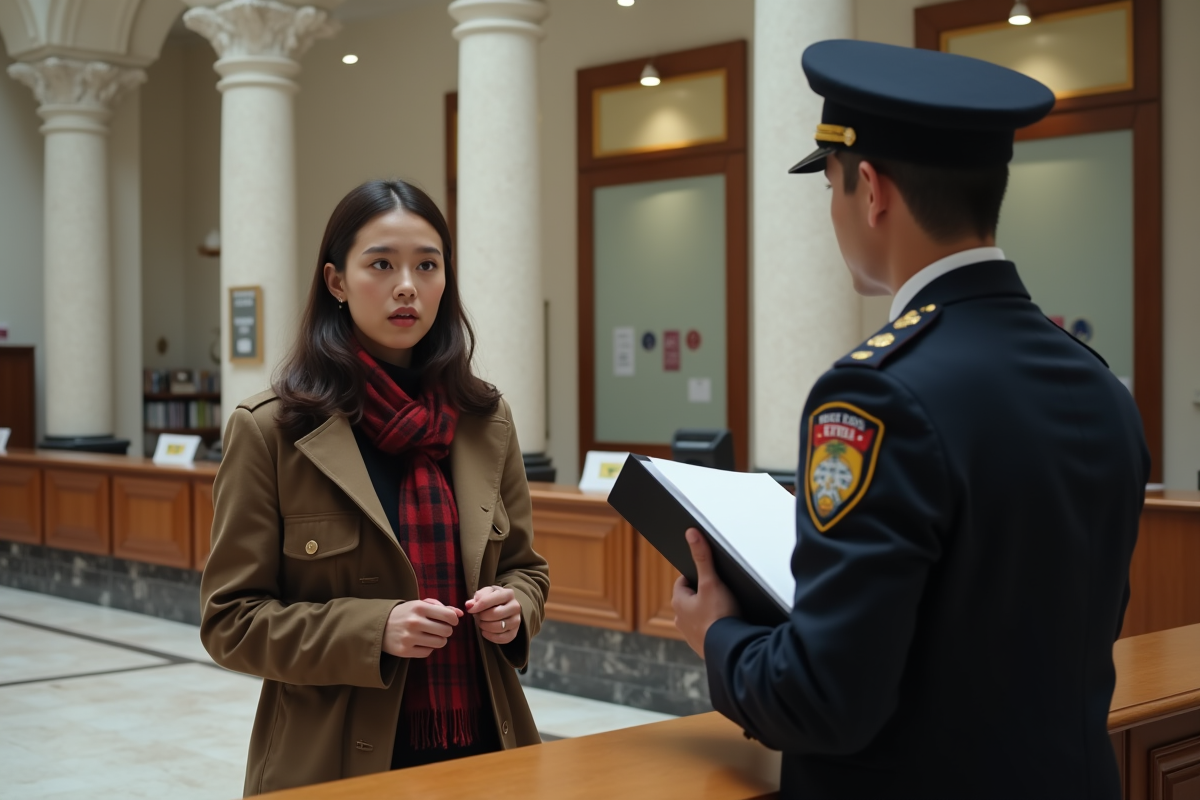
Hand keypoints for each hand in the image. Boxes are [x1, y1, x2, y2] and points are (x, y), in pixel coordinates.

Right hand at [383, 598, 462, 658]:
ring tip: (431, 636)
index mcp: (419, 607)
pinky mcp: (405, 651)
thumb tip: (460, 613)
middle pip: (447, 631)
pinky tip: (420, 642)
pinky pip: (428, 652)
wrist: (379, 625)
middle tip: (439, 629)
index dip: (454, 620)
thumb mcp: (420, 605)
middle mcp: (414, 622)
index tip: (450, 621)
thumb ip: (442, 607)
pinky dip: (428, 648)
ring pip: (440, 643)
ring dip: (439, 640)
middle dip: (446, 630)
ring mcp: (409, 637)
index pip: (449, 616)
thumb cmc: (405, 613)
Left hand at [466, 585, 520, 644]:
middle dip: (482, 617)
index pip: (489, 600)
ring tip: (481, 623)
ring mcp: (516, 621)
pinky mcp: (514, 633)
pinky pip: (502, 638)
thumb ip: (478, 597)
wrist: (506, 606)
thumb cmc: (493, 599)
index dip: (477, 606)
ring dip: (485, 627)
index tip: (470, 609)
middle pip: (495, 614)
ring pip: (499, 627)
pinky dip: (490, 637)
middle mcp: (515, 607)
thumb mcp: (486, 593)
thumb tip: (469, 605)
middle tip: (478, 616)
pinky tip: (485, 632)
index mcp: (508, 594)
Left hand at [672, 528, 739, 657]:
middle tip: (721, 594)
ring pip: (698, 616)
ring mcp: (690, 635)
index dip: (698, 577)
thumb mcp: (712, 582)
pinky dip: (715, 628)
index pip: (684, 581)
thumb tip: (691, 534)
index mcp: (678, 602)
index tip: (711, 578)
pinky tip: (726, 627)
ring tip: (726, 611)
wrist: (731, 651)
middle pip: (691, 599)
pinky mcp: (702, 647)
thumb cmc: (720, 616)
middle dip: (704, 596)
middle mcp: (679, 620)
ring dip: (709, 613)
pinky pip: (707, 632)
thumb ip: (702, 558)